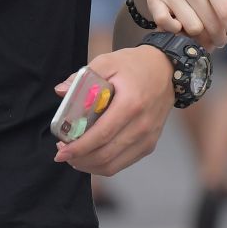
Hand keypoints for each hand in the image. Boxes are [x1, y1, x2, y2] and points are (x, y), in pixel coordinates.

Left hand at [54, 45, 174, 178]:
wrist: (166, 70)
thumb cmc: (135, 65)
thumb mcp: (107, 61)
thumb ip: (82, 77)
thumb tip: (60, 91)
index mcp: (131, 104)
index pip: (102, 135)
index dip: (79, 147)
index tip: (61, 151)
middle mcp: (142, 125)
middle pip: (106, 155)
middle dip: (80, 159)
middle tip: (63, 153)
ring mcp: (148, 137)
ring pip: (113, 165)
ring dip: (90, 165)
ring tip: (75, 156)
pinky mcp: (149, 144)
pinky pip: (123, 163)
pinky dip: (104, 165)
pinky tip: (92, 156)